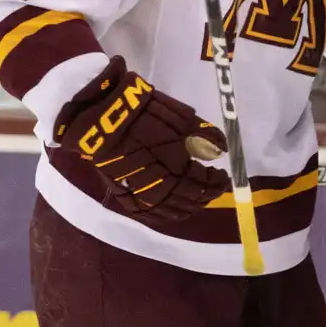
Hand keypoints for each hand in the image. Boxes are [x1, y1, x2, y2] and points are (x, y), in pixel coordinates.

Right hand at [53, 56, 230, 222]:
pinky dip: (166, 215)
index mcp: (175, 163)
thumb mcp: (179, 116)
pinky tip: (174, 211)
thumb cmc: (142, 111)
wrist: (101, 115)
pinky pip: (149, 214)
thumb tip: (221, 151)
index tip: (224, 176)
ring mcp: (141, 192)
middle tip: (214, 188)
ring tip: (198, 199)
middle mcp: (160, 183)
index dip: (215, 182)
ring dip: (189, 207)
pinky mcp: (125, 195)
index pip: (202, 182)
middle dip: (205, 194)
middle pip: (188, 198)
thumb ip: (203, 135)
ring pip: (171, 210)